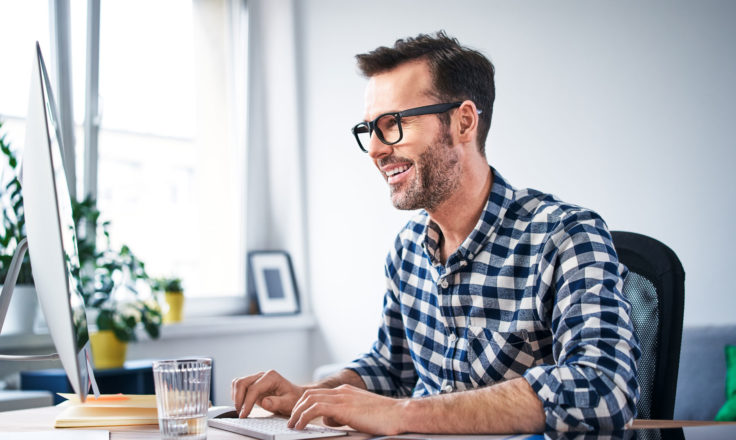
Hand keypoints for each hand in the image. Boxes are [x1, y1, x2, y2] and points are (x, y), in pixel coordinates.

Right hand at [231, 370, 305, 416]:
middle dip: (239, 399)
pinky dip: (236, 395)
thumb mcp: (289, 403)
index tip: (244, 414)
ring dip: (236, 397)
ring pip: (238, 383)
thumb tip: (264, 402)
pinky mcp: (253, 384)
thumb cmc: (293, 399)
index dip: (247, 402)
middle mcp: (262, 375)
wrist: (295, 397)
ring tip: (240, 410)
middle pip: (242, 383)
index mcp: (271, 377)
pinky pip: (239, 386)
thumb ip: (277, 403)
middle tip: (241, 413)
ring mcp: (257, 379)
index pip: (254, 388)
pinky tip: (241, 405)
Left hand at [287, 384, 406, 434]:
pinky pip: (315, 408)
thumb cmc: (384, 417)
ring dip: (297, 413)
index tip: (298, 415)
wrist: (399, 414)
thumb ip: (343, 414)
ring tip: (293, 425)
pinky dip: (303, 417)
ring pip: (309, 399)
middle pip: (310, 394)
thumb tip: (329, 420)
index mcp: (345, 391)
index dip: (305, 404)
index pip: (318, 393)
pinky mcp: (343, 407)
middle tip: (292, 421)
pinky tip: (300, 426)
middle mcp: (341, 391)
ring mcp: (342, 397)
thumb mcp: (359, 414)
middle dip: (297, 407)